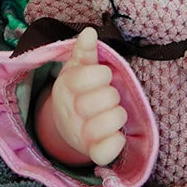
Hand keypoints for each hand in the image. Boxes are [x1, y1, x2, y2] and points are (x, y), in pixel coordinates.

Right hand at [41, 27, 126, 165]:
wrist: (67, 122)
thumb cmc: (79, 89)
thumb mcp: (79, 67)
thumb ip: (85, 50)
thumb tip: (89, 32)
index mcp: (67, 86)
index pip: (86, 78)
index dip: (102, 74)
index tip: (104, 75)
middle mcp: (72, 111)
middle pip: (102, 100)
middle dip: (112, 94)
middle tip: (110, 94)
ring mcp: (81, 133)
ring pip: (103, 127)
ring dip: (117, 116)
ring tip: (115, 111)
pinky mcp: (92, 151)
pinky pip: (104, 153)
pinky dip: (115, 143)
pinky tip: (118, 134)